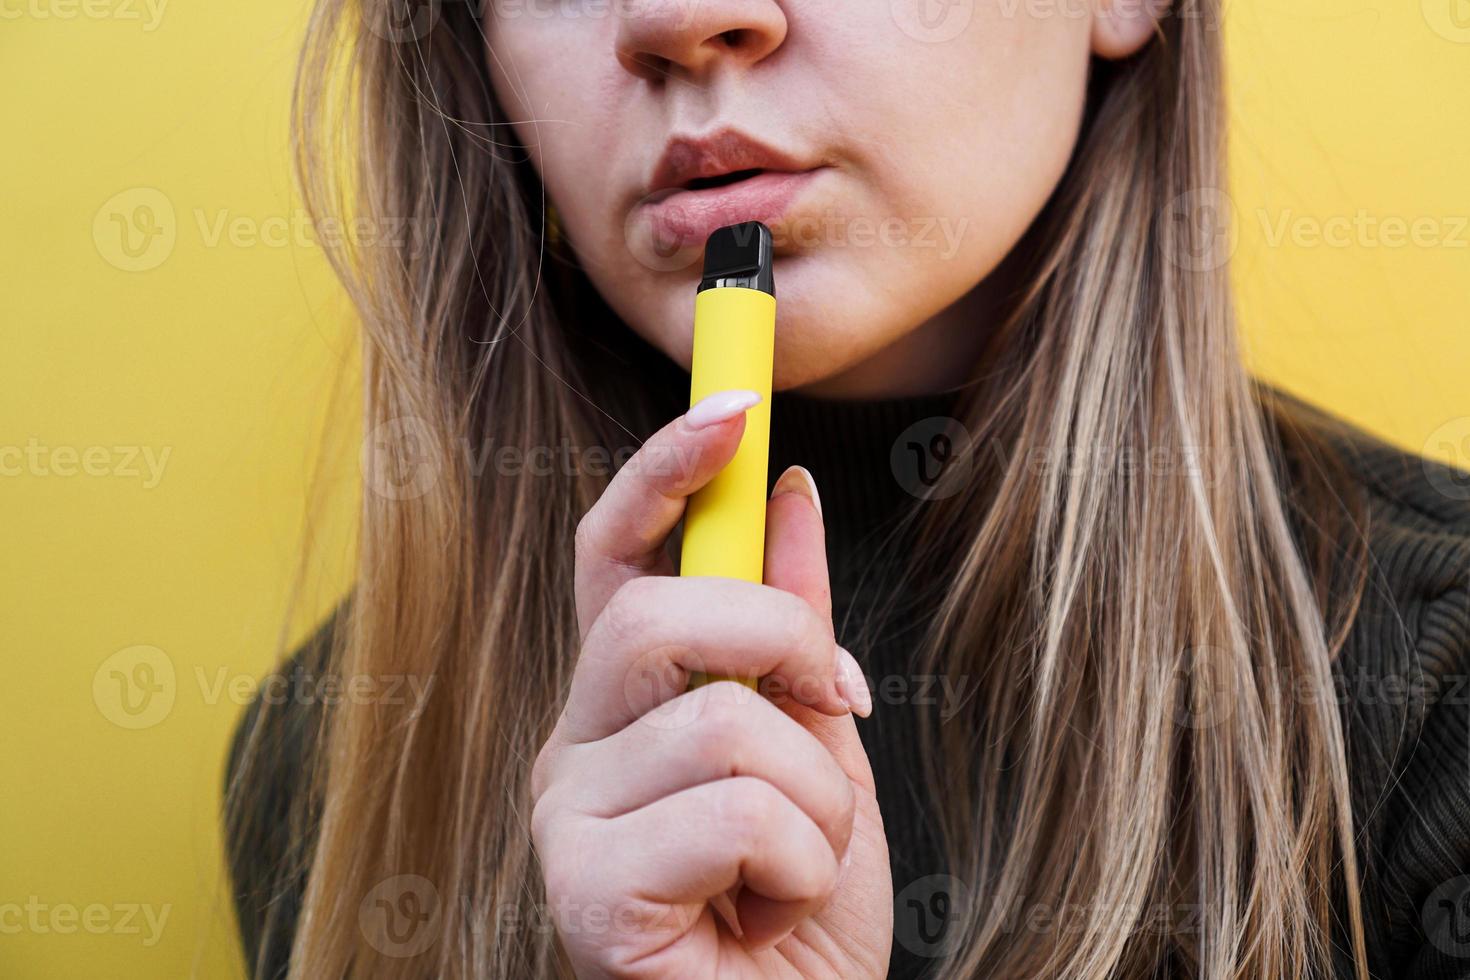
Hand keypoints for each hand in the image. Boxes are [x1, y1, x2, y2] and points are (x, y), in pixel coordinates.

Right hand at [530, 390, 892, 978]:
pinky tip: (768, 915)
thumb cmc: (799, 904)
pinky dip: (801, 865)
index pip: (610, 558)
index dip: (663, 474)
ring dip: (817, 797)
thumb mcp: (818, 741)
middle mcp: (575, 749)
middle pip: (653, 619)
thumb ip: (792, 623)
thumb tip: (791, 493)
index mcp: (622, 705)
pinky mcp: (588, 895)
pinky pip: (734, 814)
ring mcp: (569, 822)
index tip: (735, 406)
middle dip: (780, 642)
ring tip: (799, 866)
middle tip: (831, 705)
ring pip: (721, 722)